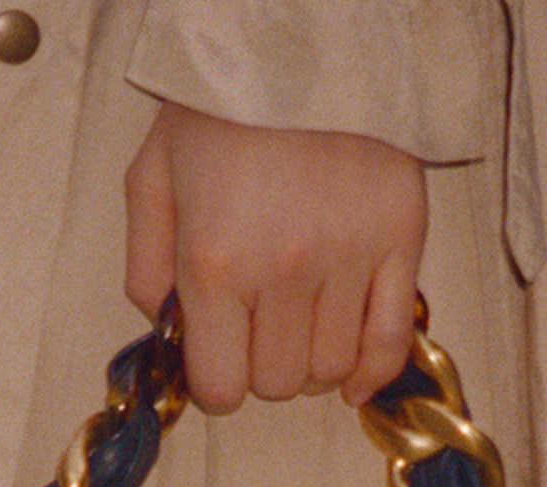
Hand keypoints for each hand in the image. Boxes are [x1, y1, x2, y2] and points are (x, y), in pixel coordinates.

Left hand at [125, 103, 424, 414]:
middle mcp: (284, 268)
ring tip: (301, 318)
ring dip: (312, 360)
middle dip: (263, 366)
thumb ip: (146, 267)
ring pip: (329, 368)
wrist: (303, 38)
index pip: (222, 388)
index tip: (220, 355)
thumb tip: (167, 332)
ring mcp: (348, 255)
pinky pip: (390, 342)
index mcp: (216, 260)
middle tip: (260, 324)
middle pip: (278, 384)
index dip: (218, 381)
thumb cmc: (224, 107)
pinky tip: (351, 374)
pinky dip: (371, 370)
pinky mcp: (400, 237)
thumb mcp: (153, 176)